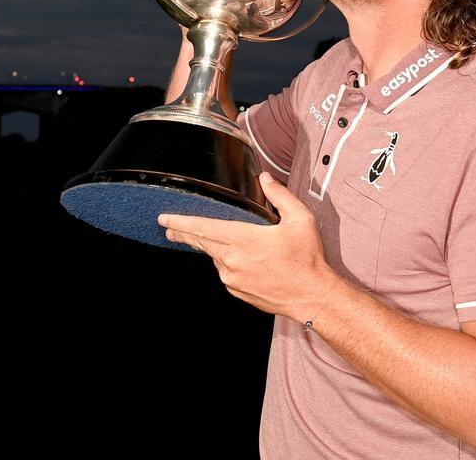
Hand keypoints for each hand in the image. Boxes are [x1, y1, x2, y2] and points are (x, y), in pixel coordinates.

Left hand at [158, 172, 332, 320]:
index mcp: (244, 239)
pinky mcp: (236, 290)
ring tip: (207, 238)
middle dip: (183, 233)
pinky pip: (225, 271)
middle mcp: (232, 260)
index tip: (164, 218)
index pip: (203, 228)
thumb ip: (280, 195)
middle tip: (169, 227)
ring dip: (209, 246)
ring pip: (214, 256)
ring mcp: (232, 278)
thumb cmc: (306, 259)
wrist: (311, 296)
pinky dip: (226, 261)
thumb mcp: (300, 220)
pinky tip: (238, 257)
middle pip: (201, 242)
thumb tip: (265, 179)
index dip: (181, 222)